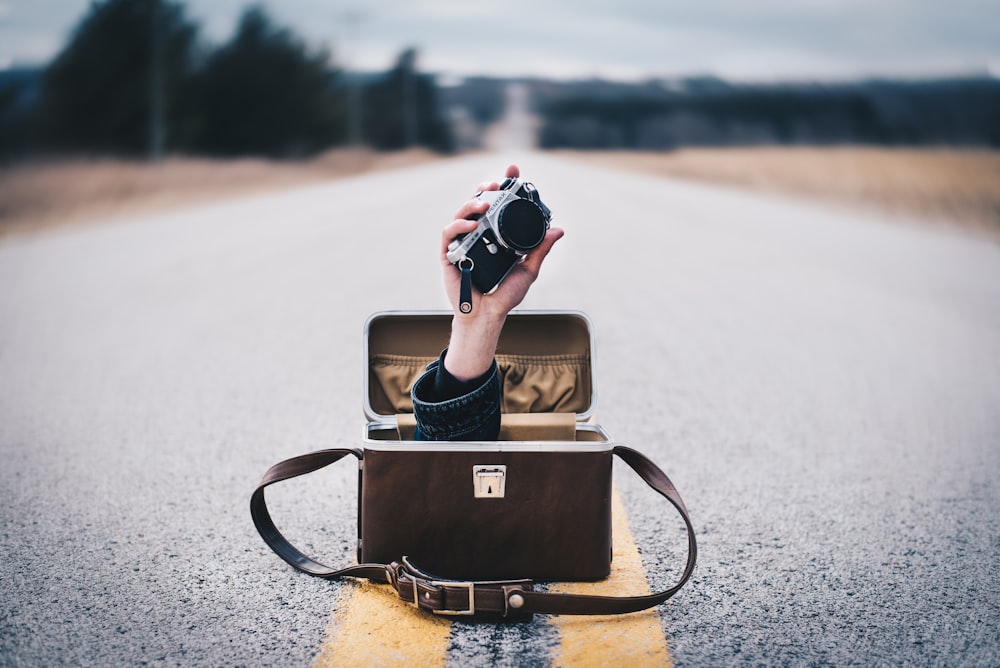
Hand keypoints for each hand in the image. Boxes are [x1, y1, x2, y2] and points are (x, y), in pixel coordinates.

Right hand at [440, 164, 563, 379]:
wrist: (488, 316)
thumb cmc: (505, 295)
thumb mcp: (528, 269)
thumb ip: (540, 250)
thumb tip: (559, 230)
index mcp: (495, 234)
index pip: (499, 205)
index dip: (504, 186)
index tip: (513, 171)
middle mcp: (477, 234)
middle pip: (478, 203)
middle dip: (485, 189)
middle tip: (495, 184)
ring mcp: (462, 243)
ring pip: (461, 213)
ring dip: (472, 203)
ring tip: (484, 202)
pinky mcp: (449, 255)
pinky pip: (449, 234)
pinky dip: (458, 225)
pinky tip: (470, 224)